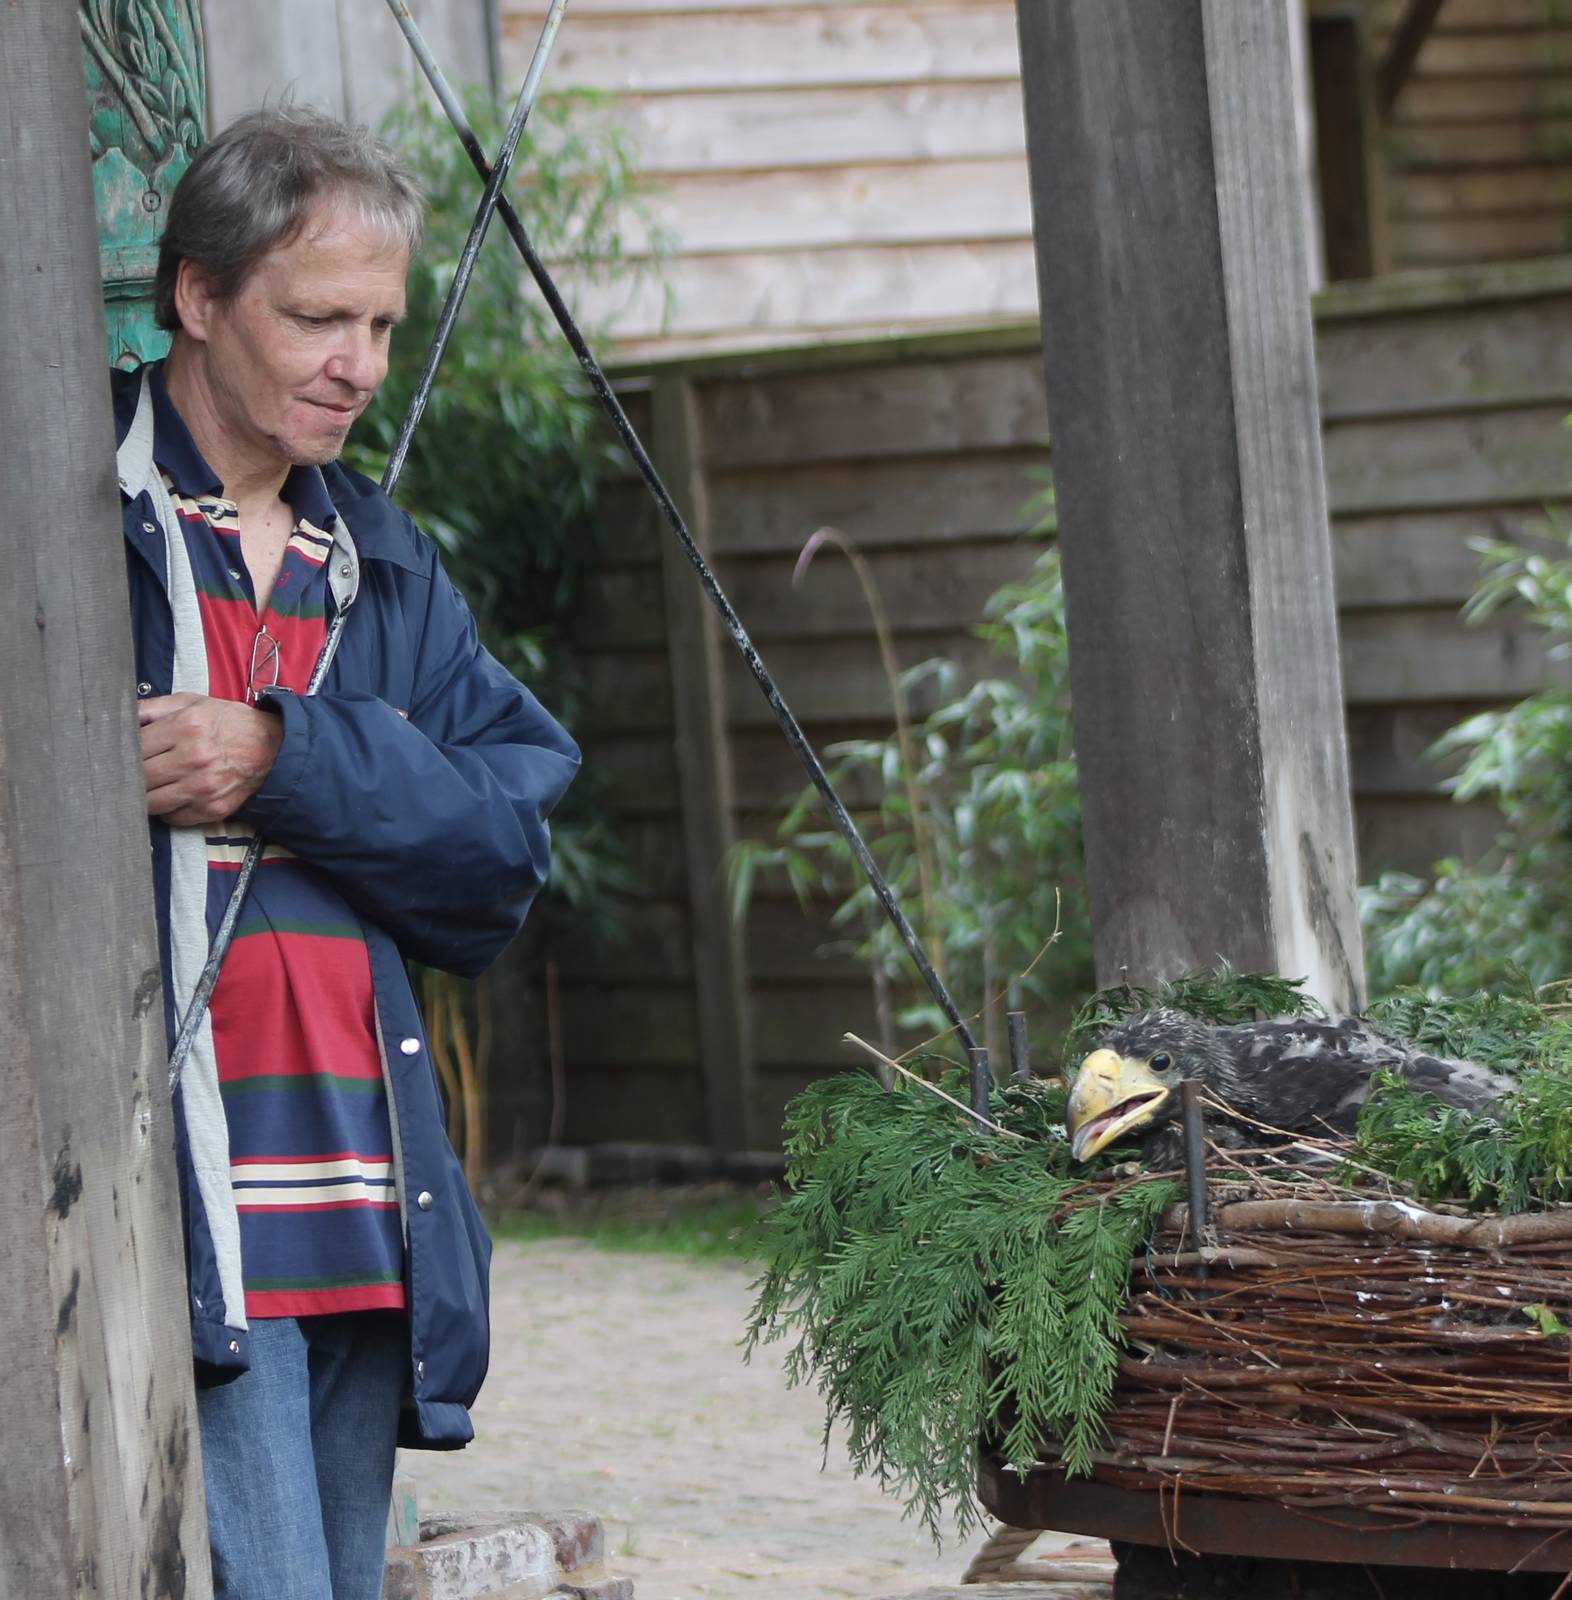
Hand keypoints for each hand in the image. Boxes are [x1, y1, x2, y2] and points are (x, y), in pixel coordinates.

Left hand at [139, 693, 283, 826]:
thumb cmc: (230, 724)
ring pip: (151, 802)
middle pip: (140, 778)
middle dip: (133, 776)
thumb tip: (121, 717)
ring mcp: (203, 788)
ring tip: (152, 786)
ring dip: (146, 796)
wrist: (273, 749)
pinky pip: (173, 817)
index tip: (126, 754)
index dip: (125, 752)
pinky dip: (168, 810)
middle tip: (135, 772)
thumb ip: (153, 707)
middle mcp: (193, 759)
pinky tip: (174, 796)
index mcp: (185, 727)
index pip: (135, 747)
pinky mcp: (212, 809)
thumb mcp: (193, 703)